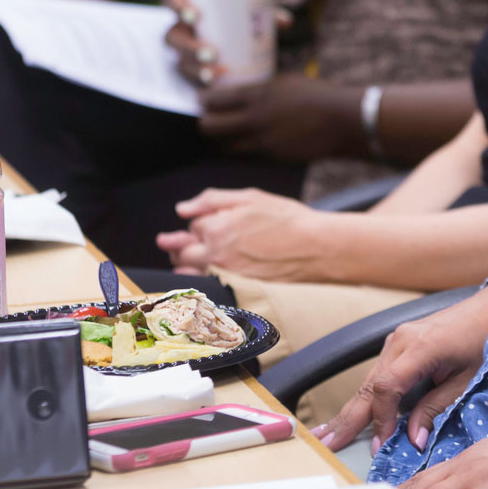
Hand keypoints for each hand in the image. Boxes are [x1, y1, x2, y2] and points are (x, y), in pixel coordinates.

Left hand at [153, 188, 327, 279]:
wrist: (317, 248)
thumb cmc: (287, 219)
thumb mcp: (250, 198)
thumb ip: (212, 200)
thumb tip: (182, 209)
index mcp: (217, 228)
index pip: (192, 226)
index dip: (199, 222)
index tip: (206, 222)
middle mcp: (216, 254)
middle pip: (183, 251)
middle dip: (179, 245)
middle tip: (171, 243)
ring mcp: (225, 275)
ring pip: (190, 273)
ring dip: (184, 264)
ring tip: (181, 261)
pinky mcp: (236, 290)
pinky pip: (206, 288)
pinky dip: (200, 281)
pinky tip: (200, 278)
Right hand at [163, 0, 292, 86]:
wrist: (239, 36)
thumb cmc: (242, 16)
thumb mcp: (253, 11)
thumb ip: (267, 14)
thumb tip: (286, 22)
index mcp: (190, 5)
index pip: (171, 0)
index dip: (177, 6)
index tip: (196, 14)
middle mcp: (181, 28)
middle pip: (172, 37)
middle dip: (188, 47)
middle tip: (211, 53)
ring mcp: (184, 52)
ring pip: (180, 61)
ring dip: (195, 69)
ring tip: (213, 75)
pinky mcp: (191, 70)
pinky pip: (190, 79)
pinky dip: (202, 83)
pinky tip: (215, 86)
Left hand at [198, 73, 363, 160]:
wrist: (340, 120)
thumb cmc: (316, 95)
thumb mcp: (284, 81)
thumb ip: (260, 88)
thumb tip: (241, 89)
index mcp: (257, 94)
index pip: (215, 100)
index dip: (204, 101)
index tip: (203, 101)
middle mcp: (255, 118)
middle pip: (210, 127)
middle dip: (206, 123)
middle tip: (209, 119)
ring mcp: (262, 140)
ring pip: (225, 146)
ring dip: (222, 141)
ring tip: (227, 134)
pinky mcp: (272, 156)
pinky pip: (247, 155)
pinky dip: (243, 150)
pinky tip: (249, 143)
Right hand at [314, 274, 487, 456]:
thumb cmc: (484, 342)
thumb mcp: (466, 380)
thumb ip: (435, 408)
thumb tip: (413, 440)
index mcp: (419, 347)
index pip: (387, 388)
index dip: (382, 420)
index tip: (381, 446)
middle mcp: (400, 340)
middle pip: (368, 385)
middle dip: (348, 418)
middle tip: (328, 444)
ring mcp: (396, 339)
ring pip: (368, 380)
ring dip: (351, 409)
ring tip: (329, 433)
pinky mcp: (398, 342)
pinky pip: (377, 373)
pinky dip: (365, 396)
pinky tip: (351, 414)